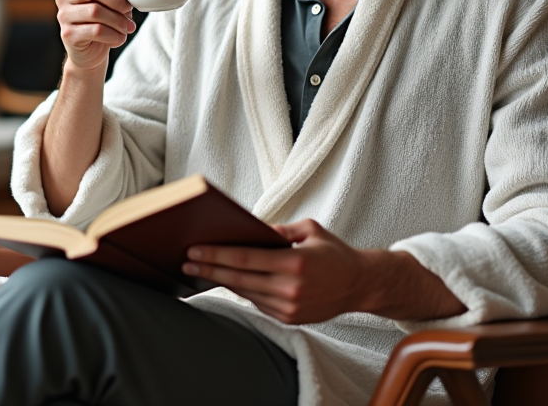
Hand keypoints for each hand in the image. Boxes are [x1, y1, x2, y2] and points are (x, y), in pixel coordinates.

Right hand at [55, 0, 136, 73]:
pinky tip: (119, 38)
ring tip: (128, 27)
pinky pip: (95, 31)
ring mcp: (63, 14)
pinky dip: (113, 35)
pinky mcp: (68, 34)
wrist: (91, 51)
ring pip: (95, 11)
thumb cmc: (104, 17)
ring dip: (118, 20)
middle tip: (129, 11)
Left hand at [183, 220, 465, 324]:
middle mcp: (291, 288)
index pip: (246, 259)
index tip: (195, 251)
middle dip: (210, 270)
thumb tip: (252, 228)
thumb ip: (281, 230)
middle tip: (186, 263)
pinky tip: (228, 282)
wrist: (360, 285)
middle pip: (240, 279)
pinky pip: (259, 304)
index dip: (217, 255)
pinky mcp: (291, 319)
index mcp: (295, 262)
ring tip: (201, 271)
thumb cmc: (334, 253)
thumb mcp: (310, 230)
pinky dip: (243, 292)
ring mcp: (290, 307)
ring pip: (247, 294)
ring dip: (222, 283)